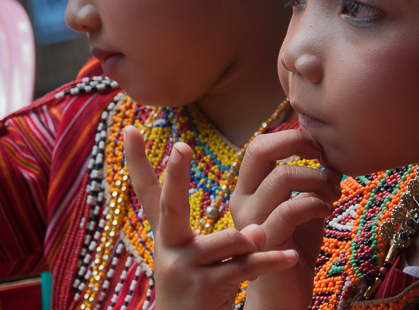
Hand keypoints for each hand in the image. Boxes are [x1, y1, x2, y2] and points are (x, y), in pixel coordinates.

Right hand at [124, 126, 299, 309]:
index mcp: (167, 234)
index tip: (128, 127)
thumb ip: (222, 234)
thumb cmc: (201, 290)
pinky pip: (246, 266)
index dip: (136, 160)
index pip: (148, 192)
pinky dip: (271, 262)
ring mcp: (183, 269)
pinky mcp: (204, 289)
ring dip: (248, 241)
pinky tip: (290, 256)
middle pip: (170, 205)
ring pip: (228, 240)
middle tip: (181, 148)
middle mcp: (168, 248)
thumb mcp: (199, 257)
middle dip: (177, 175)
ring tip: (258, 238)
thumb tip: (257, 228)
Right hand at [230, 130, 342, 309]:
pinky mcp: (265, 243)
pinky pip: (292, 209)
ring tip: (333, 192)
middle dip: (297, 143)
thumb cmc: (294, 249)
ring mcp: (250, 221)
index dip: (290, 136)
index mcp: (247, 189)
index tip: (320, 147)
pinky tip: (328, 211)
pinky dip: (317, 203)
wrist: (283, 296)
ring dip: (318, 179)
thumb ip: (311, 182)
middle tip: (324, 156)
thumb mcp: (304, 208)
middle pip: (259, 149)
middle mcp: (242, 200)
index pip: (259, 145)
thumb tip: (331, 152)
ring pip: (282, 177)